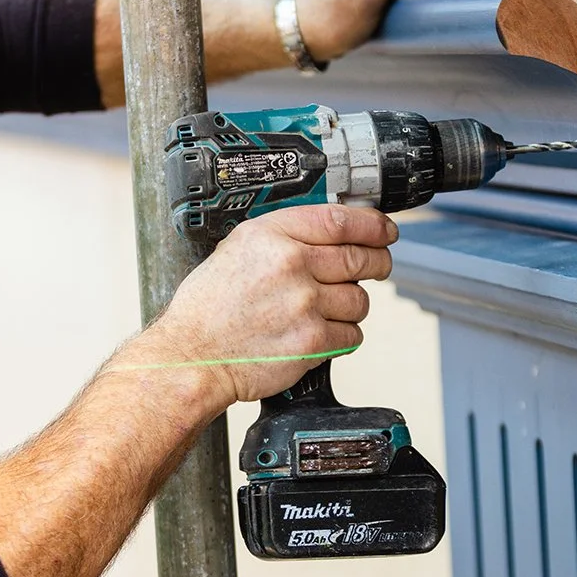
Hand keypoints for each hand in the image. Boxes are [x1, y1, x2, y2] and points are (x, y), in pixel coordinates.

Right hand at [149, 205, 396, 403]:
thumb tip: (328, 233)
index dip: (373, 225)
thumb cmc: (207, 309)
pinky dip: (343, 335)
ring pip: (360, 299)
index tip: (384, 230)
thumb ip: (281, 236)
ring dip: (352, 305)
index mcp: (270, 236)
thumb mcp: (235, 250)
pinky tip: (320, 333)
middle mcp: (290, 264)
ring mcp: (304, 304)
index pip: (340, 220)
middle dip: (377, 263)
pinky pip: (352, 333)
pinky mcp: (312, 340)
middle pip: (361, 257)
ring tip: (329, 309)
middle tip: (377, 267)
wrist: (193, 356)